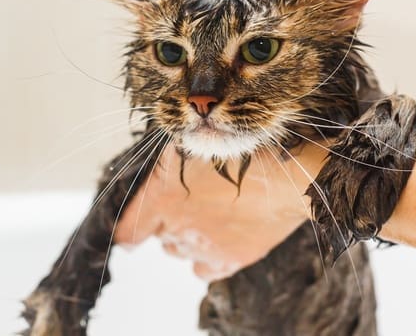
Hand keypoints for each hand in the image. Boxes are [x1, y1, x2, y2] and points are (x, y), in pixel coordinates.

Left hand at [114, 143, 326, 280]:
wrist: (287, 173)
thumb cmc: (241, 149)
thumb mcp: (194, 144)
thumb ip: (167, 166)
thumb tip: (156, 177)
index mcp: (161, 199)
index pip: (127, 232)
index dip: (128, 231)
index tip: (134, 229)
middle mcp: (177, 229)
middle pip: (160, 236)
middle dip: (168, 222)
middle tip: (191, 201)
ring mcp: (204, 248)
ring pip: (181, 252)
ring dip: (187, 238)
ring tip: (208, 217)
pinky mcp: (231, 259)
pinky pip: (205, 270)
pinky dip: (208, 258)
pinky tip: (220, 239)